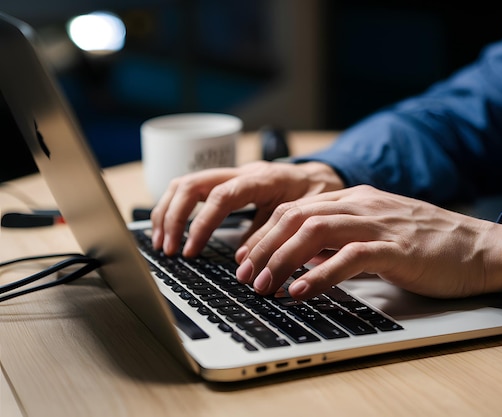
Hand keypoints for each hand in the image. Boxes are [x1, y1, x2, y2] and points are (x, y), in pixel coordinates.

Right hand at [150, 161, 343, 256]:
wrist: (325, 175)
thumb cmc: (317, 195)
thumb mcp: (302, 216)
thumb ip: (270, 234)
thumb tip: (241, 259)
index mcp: (263, 178)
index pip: (222, 195)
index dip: (203, 223)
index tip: (191, 250)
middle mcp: (242, 172)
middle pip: (192, 183)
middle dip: (173, 217)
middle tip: (168, 248)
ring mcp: (233, 174)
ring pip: (186, 183)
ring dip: (168, 211)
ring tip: (162, 242)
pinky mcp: (227, 182)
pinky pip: (193, 189)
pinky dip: (176, 208)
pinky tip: (172, 229)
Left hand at [235, 185, 501, 299]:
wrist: (479, 248)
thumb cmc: (429, 246)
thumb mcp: (377, 235)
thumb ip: (342, 241)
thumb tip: (305, 260)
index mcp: (356, 199)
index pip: (296, 208)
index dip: (265, 233)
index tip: (246, 258)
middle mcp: (362, 205)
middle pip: (297, 216)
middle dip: (263, 247)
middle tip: (245, 276)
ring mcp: (379, 224)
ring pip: (315, 231)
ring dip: (282, 260)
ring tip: (264, 285)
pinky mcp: (395, 248)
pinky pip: (349, 257)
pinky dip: (320, 275)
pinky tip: (300, 291)